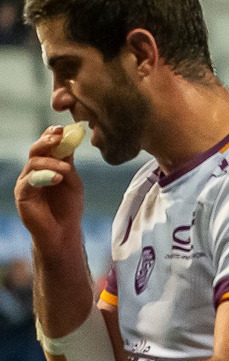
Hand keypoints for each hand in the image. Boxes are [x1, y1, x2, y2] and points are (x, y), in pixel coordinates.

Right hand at [14, 126, 85, 244]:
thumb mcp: (73, 181)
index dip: (51, 135)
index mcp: (46, 166)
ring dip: (50, 162)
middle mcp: (33, 172)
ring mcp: (26, 182)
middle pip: (35, 151)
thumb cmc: (69, 207)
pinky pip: (29, 181)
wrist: (63, 232)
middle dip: (46, 141)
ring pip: (33, 163)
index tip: (62, 128)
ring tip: (66, 168)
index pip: (46, 146)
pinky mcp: (22, 195)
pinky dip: (44, 176)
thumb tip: (68, 141)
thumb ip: (68, 163)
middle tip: (58, 137)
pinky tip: (57, 178)